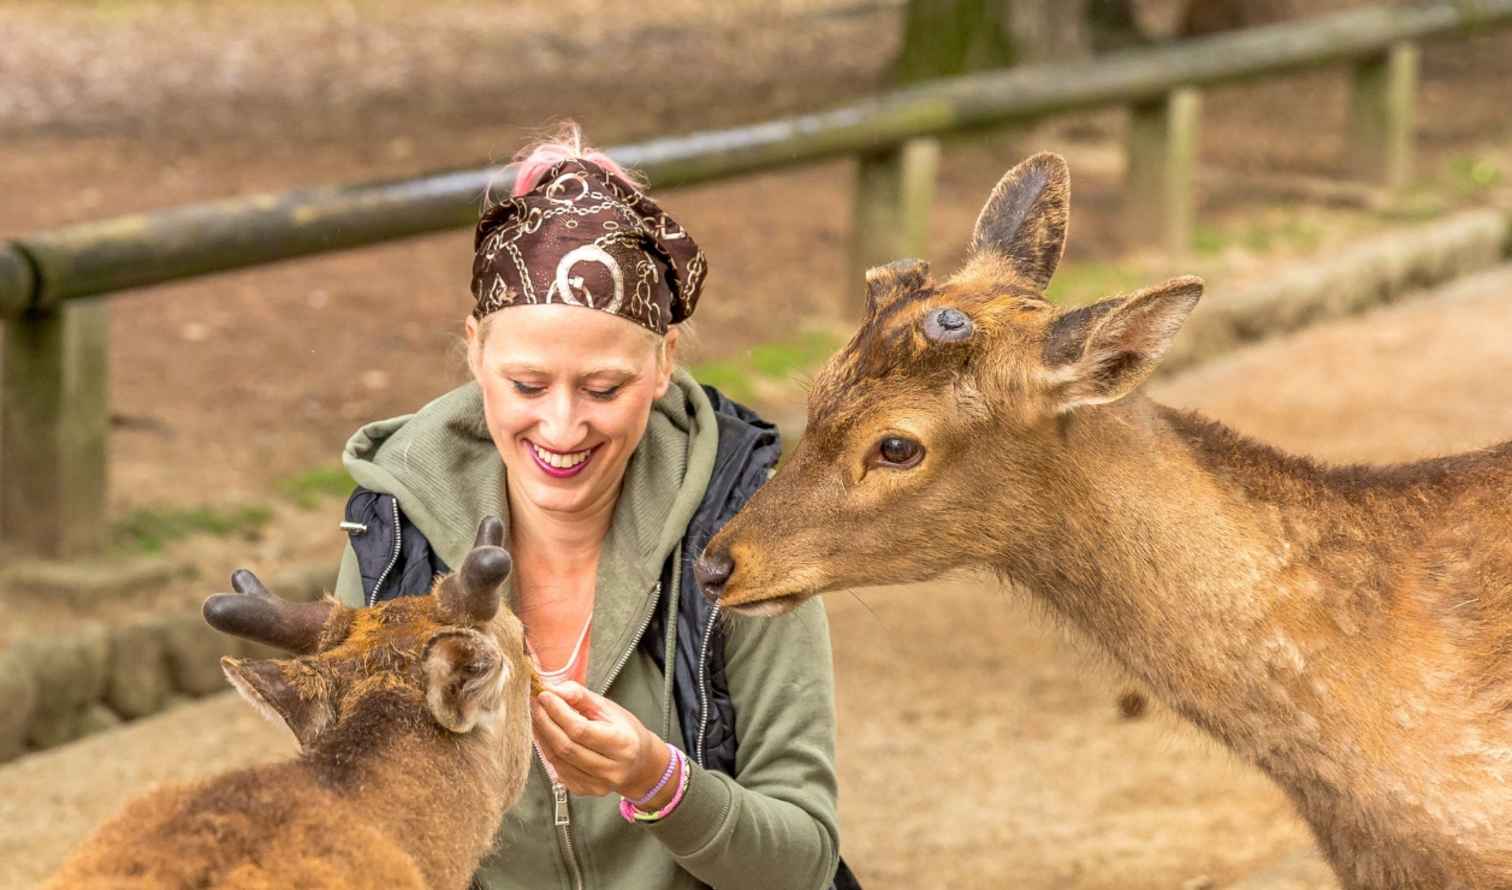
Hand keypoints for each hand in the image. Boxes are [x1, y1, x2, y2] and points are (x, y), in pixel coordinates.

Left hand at [532, 681, 677, 805]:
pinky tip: (545, 736)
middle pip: (566, 747)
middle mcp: (611, 769)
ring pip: (558, 761)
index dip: (558, 712)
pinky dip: (548, 752)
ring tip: (537, 717)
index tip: (545, 696)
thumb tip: (555, 690)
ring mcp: (598, 784)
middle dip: (545, 723)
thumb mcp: (610, 709)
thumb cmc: (626, 732)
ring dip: (543, 737)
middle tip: (535, 705)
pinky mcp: (585, 791)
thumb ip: (582, 697)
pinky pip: (559, 771)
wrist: (640, 764)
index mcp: (622, 744)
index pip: (581, 730)